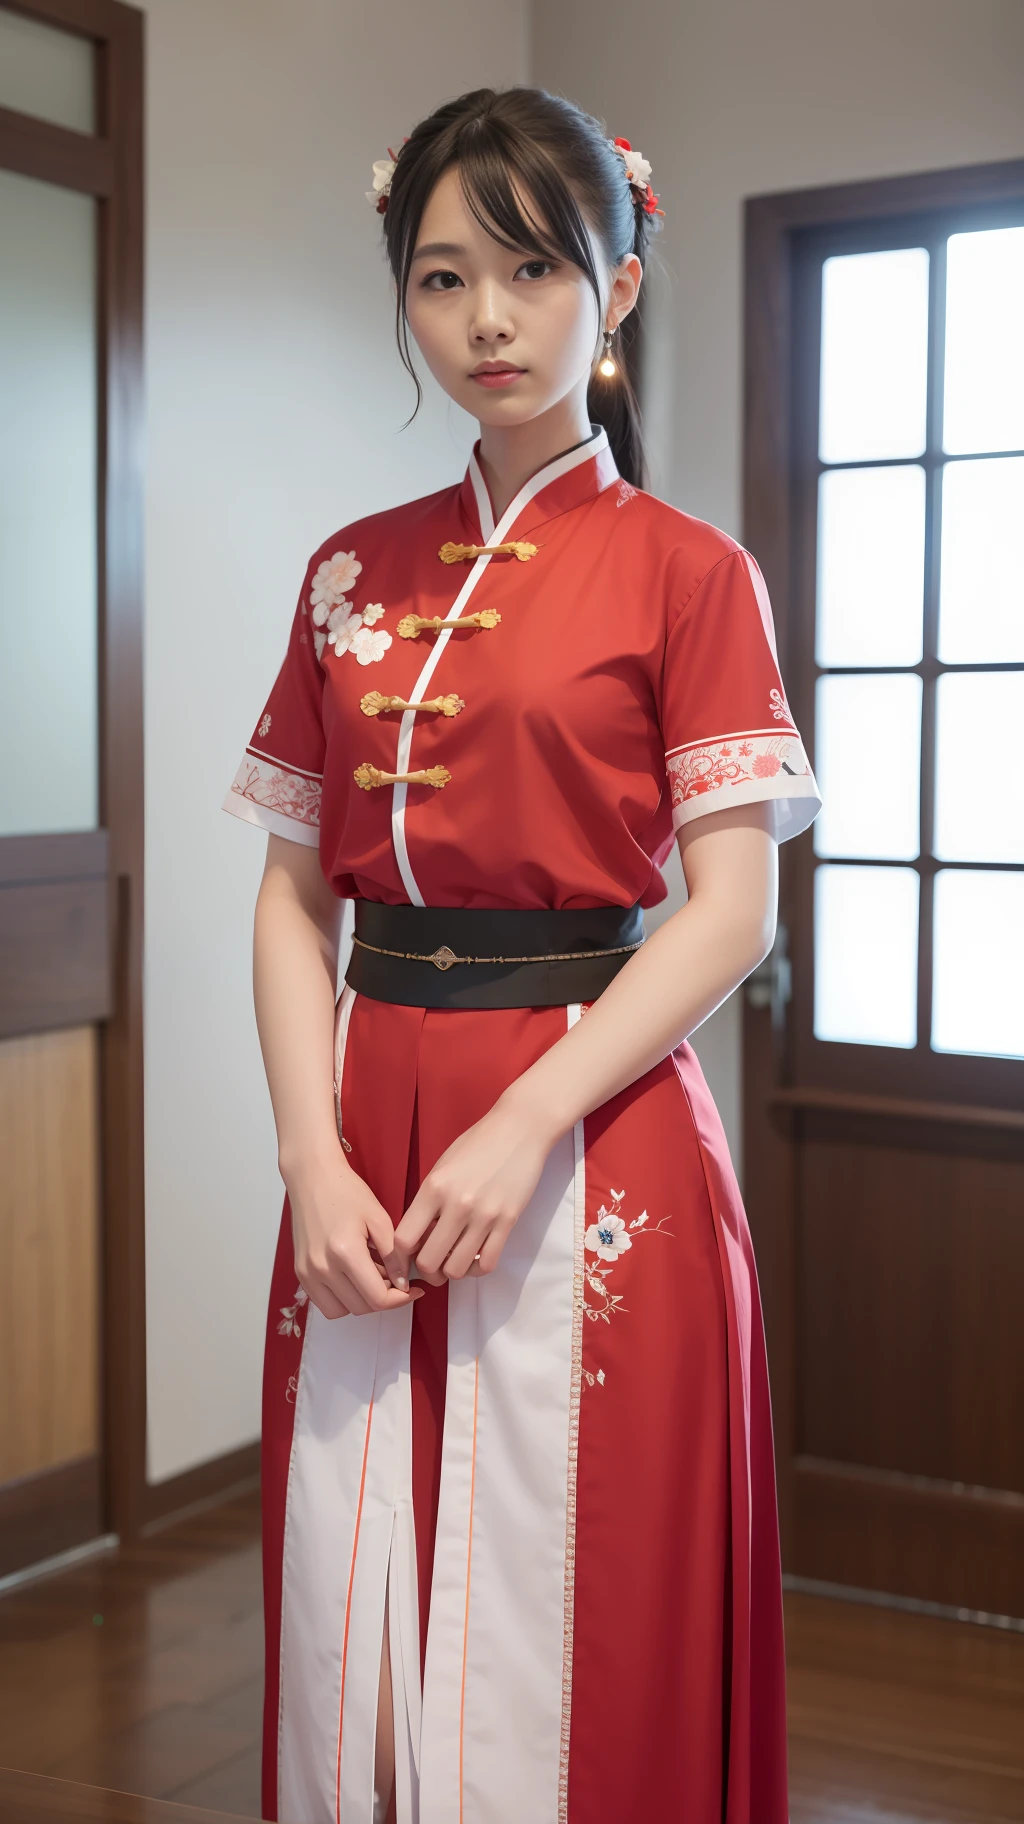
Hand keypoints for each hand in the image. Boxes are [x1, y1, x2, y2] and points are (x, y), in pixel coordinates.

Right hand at [287, 1149, 423, 1318]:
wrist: (313, 1178)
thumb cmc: (346, 1192)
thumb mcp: (379, 1220)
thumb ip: (394, 1256)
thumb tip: (403, 1284)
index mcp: (345, 1252)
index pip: (377, 1298)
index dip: (400, 1299)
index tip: (412, 1290)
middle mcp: (322, 1267)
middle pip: (361, 1307)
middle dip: (384, 1299)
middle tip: (395, 1279)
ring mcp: (308, 1272)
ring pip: (341, 1311)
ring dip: (361, 1301)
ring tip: (372, 1277)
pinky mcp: (300, 1273)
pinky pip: (324, 1303)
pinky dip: (342, 1299)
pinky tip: (353, 1278)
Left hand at [388, 1100, 551, 1285]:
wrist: (520, 1129)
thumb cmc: (477, 1144)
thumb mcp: (441, 1167)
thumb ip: (427, 1201)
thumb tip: (417, 1238)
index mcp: (433, 1187)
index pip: (403, 1240)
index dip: (399, 1257)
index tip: (405, 1259)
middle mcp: (456, 1204)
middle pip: (428, 1262)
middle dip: (426, 1270)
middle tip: (431, 1264)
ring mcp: (484, 1215)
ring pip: (458, 1269)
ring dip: (452, 1272)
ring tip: (453, 1260)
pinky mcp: (508, 1221)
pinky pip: (488, 1263)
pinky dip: (478, 1269)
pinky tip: (475, 1257)